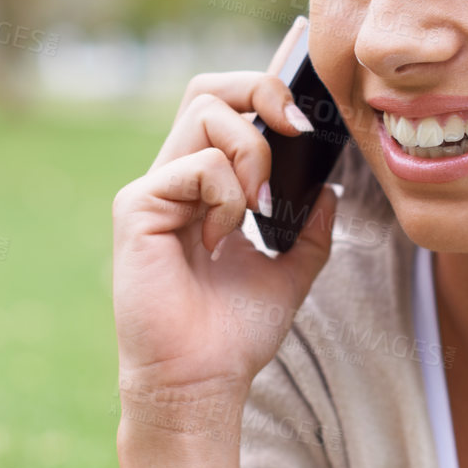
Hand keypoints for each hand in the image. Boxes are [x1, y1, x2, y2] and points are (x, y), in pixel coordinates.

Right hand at [112, 17, 337, 404]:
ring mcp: (152, 190)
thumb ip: (310, 226)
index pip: (226, 107)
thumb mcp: (290, 271)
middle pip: (209, 89)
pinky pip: (197, 166)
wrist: (202, 382)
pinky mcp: (137, 207)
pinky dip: (226, 196)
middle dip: (261, 92)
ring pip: (207, 115)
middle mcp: (174, 179)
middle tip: (296, 129)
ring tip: (259, 209)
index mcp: (204, 187)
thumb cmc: (234, 335)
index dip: (263, 85)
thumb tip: (331, 187)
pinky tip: (222, 238)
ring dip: (252, 154)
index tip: (305, 96)